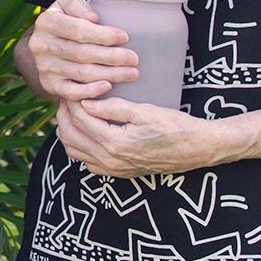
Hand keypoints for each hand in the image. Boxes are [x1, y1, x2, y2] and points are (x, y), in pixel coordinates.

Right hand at [27, 0, 138, 99]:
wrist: (45, 43)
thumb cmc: (65, 21)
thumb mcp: (67, 6)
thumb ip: (79, 7)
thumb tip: (94, 18)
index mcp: (46, 22)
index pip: (78, 30)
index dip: (103, 35)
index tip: (124, 38)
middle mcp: (41, 45)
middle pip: (81, 53)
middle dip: (111, 57)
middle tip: (133, 59)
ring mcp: (45, 67)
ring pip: (81, 72)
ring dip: (109, 74)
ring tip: (131, 73)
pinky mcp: (50, 84)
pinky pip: (71, 92)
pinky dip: (90, 91)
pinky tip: (108, 86)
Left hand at [56, 96, 238, 177]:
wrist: (196, 149)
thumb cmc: (174, 126)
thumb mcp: (144, 111)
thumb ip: (113, 107)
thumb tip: (85, 102)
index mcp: (116, 144)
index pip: (80, 119)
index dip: (72, 100)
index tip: (71, 87)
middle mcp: (111, 161)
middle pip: (71, 137)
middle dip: (64, 115)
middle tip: (67, 97)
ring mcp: (113, 170)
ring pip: (75, 152)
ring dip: (69, 130)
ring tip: (73, 111)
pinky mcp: (118, 173)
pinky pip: (87, 162)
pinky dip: (79, 146)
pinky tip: (86, 130)